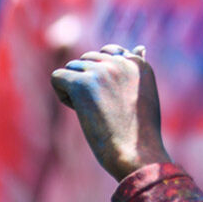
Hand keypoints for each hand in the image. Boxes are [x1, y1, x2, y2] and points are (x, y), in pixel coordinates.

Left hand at [51, 44, 170, 179]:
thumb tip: (139, 48)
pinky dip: (62, 95)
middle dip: (87, 82)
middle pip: (87, 59)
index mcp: (138, 63)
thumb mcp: (145, 94)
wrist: (136, 153)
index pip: (109, 51)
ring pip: (71, 68)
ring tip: (93, 111)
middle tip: (103, 109)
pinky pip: (57, 77)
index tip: (112, 98)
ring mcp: (102, 71)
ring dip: (75, 89)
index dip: (102, 76)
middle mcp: (121, 61)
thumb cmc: (141, 131)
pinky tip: (79, 110)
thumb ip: (138, 70)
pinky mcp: (83, 83)